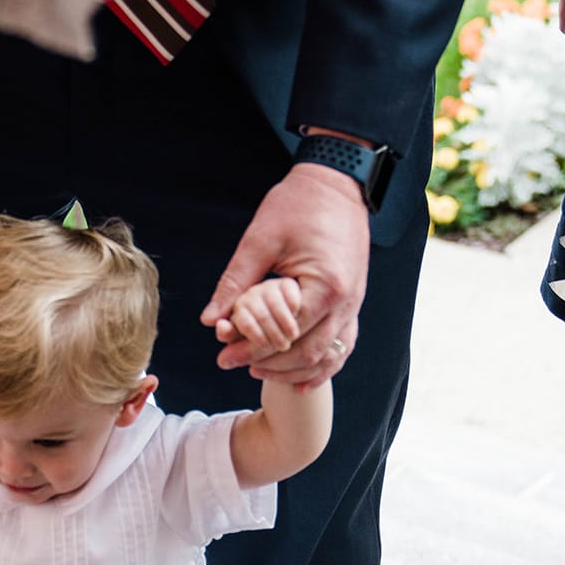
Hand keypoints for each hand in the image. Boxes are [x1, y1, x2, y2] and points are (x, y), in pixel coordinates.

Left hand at [202, 160, 369, 387]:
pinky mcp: (354, 302)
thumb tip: (210, 320)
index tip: (223, 357)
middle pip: (306, 353)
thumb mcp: (260, 241)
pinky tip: (300, 381)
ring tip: (259, 371)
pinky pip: (342, 344)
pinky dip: (322, 365)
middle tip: (234, 365)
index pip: (284, 335)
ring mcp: (354, 304)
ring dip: (294, 370)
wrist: (336, 183)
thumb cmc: (297, 205)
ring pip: (327, 355)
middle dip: (268, 364)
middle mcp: (346, 302)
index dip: (251, 348)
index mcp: (325, 286)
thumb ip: (236, 283)